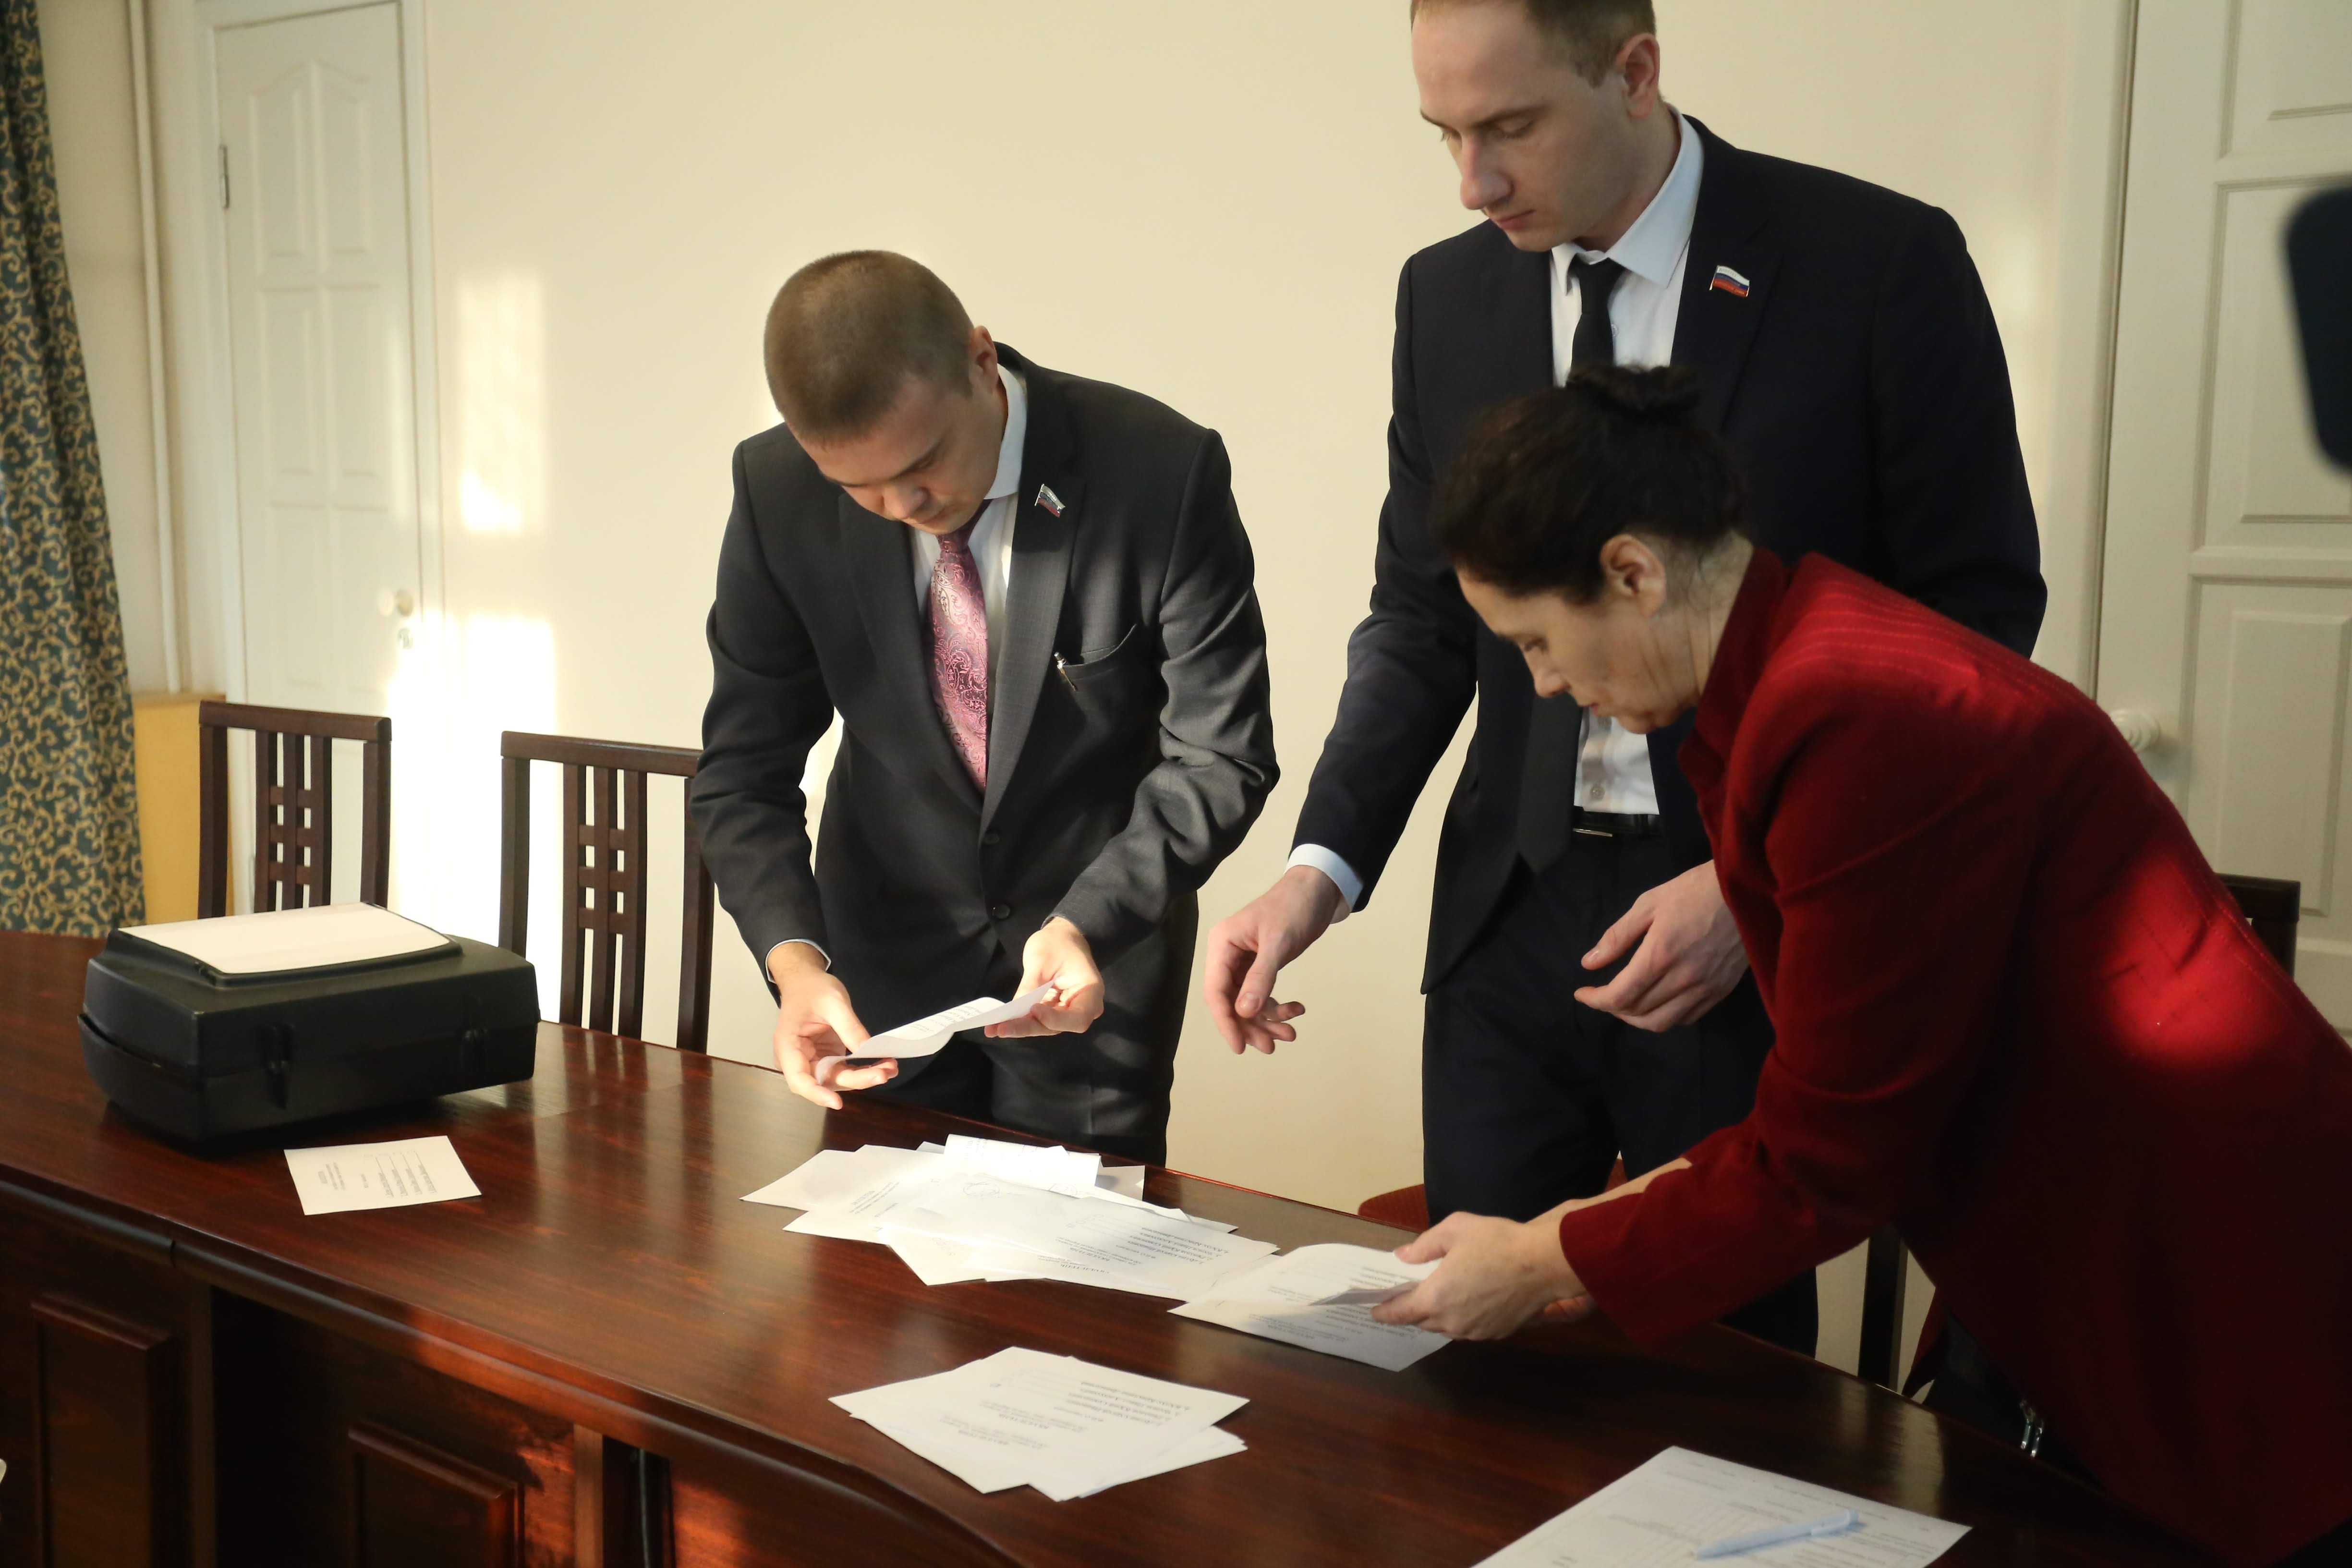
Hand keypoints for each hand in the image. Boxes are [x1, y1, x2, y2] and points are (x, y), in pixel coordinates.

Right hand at [768, 943, 889, 1110]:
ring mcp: (813, 1061)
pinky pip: (845, 1071)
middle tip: (882, 1074)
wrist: (806, 982)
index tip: (836, 1103)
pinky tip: (884, 1065)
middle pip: (824, 1081)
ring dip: (863, 1077)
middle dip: (854, 1081)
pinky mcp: (827, 1059)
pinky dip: (864, 1070)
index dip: (817, 1093)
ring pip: (837, 1080)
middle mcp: (799, 1059)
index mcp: (788, 1046)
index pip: (799, 1079)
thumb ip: (849, 1027)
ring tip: (889, 1068)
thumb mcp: (833, 1002)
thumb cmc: (811, 989)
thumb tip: (867, 1050)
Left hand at [986, 918, 1104, 1037]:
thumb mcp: (1041, 959)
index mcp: (1090, 991)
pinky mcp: (1052, 1010)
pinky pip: (1037, 1020)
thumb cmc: (1057, 942)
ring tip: (994, 1029)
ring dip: (1019, 1027)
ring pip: (1044, 1027)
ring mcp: (1066, 1010)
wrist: (1062, 936)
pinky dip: (1019, 1021)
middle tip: (1001, 1028)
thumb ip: (1030, 986)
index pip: (1077, 1018)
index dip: (1055, 1020)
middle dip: (1028, 1027)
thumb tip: (1014, 1011)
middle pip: (1057, 1026)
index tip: (1034, 1009)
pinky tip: (998, 1025)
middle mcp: (1082, 1007)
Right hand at [1200, 866, 1337, 1053]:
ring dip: (1267, 1021)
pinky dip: (1278, 1007)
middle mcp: (1227, 954)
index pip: (1216, 991)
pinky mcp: (1260, 965)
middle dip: (1250, 1025)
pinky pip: (1262, 994)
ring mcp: (1243, 961)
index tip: (1240, 1046)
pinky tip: (1297, 1009)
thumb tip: (1244, 1012)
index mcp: (1222, 944)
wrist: (1319, 890)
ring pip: (1248, 1002)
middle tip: (1271, 1047)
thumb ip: (1261, 977)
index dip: (1226, 1021)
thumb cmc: (1295, 907)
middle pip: (1231, 1002)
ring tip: (1290, 1034)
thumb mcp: (1279, 943)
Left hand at [1372, 1212, 1594, 1339]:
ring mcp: (1476, 1331)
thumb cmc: (1496, 1242)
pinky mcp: (1497, 1333)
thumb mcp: (1453, 1230)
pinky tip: (1468, 1300)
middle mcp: (1452, 1322)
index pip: (1399, 1313)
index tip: (1374, 1310)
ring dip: (1439, 1314)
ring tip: (1439, 1295)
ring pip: (1447, 1327)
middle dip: (1413, 1310)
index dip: (1384, 1311)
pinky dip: (1462, 1316)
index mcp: (1435, 1299)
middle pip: (1422, 1321)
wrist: (1543, 1263)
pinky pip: (1469, 1328)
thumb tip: (1403, 1257)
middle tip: (1408, 1294)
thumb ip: (1423, 1246)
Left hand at [1573, 860, 1748, 1031]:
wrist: (1748, 890)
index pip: (1619, 996)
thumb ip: (1617, 937)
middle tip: (1602, 994)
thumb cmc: (1695, 890)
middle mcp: (1683, 979)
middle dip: (1612, 1008)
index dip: (1595, 1000)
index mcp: (1660, 955)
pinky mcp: (1722, 991)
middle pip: (1637, 1013)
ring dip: (1636, 1018)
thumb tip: (1589, 963)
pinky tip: (1657, 1001)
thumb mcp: (1648, 904)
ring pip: (1662, 1023)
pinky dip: (1665, 1016)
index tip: (1582, 993)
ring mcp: (1705, 988)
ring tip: (1626, 1003)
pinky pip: (1687, 1018)